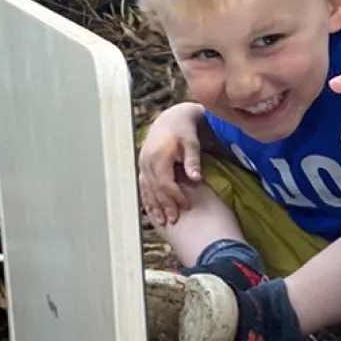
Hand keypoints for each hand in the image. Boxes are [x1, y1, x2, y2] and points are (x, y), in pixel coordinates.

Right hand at [139, 103, 204, 226]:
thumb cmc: (185, 131)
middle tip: (174, 220)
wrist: (172, 119)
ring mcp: (143, 163)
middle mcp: (147, 160)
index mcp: (159, 156)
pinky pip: (143, 185)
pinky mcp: (143, 166)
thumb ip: (193, 161)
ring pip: (146, 189)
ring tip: (162, 222)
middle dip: (164, 205)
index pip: (165, 182)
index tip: (186, 206)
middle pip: (154, 188)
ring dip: (153, 206)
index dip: (175, 196)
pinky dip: (148, 199)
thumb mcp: (192, 143)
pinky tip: (152, 211)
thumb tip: (197, 179)